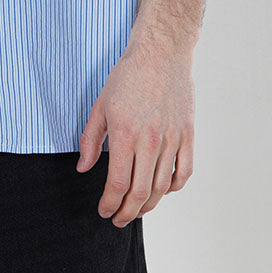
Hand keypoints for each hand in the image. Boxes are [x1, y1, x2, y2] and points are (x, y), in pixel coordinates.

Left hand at [76, 39, 194, 225]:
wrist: (160, 53)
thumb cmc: (127, 76)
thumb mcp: (100, 105)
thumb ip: (90, 140)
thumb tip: (83, 168)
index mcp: (124, 135)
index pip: (117, 185)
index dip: (109, 204)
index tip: (104, 211)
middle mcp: (150, 142)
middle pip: (140, 194)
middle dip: (127, 213)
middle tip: (118, 219)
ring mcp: (171, 139)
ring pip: (162, 188)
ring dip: (149, 206)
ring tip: (137, 210)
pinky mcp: (187, 135)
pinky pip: (183, 172)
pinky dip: (173, 187)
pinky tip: (162, 190)